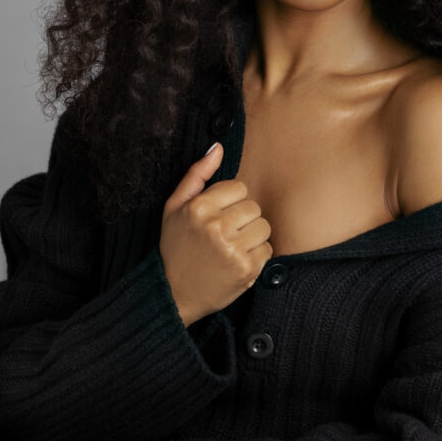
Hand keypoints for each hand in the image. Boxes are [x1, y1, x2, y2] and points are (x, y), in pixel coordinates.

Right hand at [159, 142, 272, 326]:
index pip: (240, 187)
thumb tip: (218, 147)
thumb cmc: (175, 247)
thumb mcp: (174, 208)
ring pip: (264, 227)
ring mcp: (233, 249)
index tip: (218, 216)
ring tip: (232, 247)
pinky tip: (237, 261)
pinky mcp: (247, 270)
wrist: (173, 293)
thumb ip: (196, 175)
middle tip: (225, 234)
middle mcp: (216, 226)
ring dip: (252, 237)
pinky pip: (267, 249)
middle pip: (254, 207)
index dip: (231, 202)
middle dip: (243, 219)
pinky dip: (256, 256)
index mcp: (199, 207)